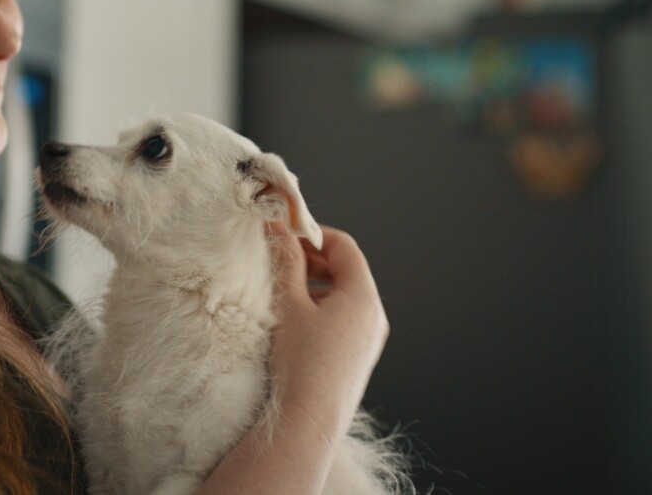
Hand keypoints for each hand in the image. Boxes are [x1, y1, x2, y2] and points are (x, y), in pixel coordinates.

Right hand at [266, 223, 388, 438]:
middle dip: (311, 259)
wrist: (309, 422)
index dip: (312, 234)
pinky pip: (343, 318)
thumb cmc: (302, 362)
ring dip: (313, 284)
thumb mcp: (289, 304)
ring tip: (281, 289)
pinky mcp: (358, 357)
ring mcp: (369, 339)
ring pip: (342, 295)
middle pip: (346, 269)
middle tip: (277, 258)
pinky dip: (319, 308)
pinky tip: (292, 319)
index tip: (283, 234)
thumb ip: (285, 262)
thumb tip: (278, 229)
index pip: (344, 246)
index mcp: (364, 297)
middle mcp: (374, 316)